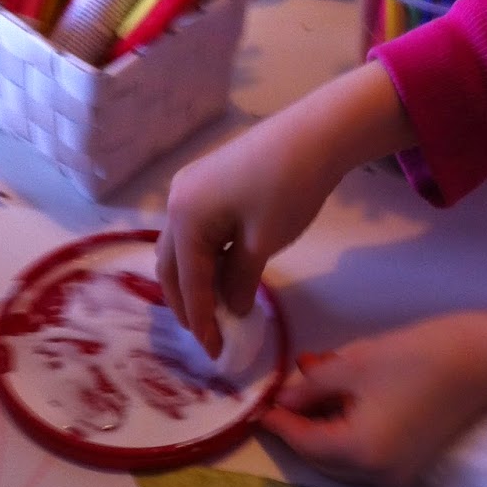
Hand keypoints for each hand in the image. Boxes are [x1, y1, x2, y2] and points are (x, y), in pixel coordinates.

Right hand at [157, 63, 415, 357]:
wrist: (315, 134)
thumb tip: (230, 310)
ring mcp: (189, 190)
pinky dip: (204, 260)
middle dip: (186, 304)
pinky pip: (195, 233)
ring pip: (181, 250)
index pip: (188, 282)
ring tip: (213, 311)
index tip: (214, 352)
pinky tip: (222, 277)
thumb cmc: (288, 189)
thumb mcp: (262, 244)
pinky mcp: (206, 184)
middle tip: (206, 335)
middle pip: (171, 267)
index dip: (201, 321)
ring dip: (193, 283)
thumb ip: (238, 281)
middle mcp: (176, 202)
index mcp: (185, 217)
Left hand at [258, 313, 486, 486]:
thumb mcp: (355, 365)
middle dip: (299, 427)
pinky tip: (340, 400)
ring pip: (342, 458)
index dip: (279, 422)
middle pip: (320, 457)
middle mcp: (376, 476)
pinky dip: (347, 432)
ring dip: (322, 429)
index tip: (258, 406)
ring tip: (311, 390)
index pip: (304, 443)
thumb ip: (312, 387)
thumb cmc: (420, 356)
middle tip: (281, 397)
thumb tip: (284, 399)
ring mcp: (397, 475)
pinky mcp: (411, 464)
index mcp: (359, 453)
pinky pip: (365, 454)